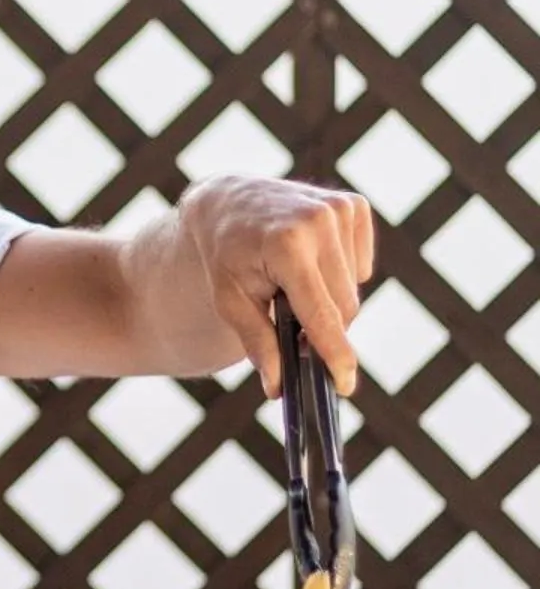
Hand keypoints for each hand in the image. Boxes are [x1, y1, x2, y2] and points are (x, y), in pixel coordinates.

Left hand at [179, 175, 374, 398]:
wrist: (229, 202)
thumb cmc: (227, 255)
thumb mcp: (229, 300)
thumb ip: (257, 342)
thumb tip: (278, 387)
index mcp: (287, 245)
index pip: (321, 314)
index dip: (335, 354)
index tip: (345, 384)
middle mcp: (319, 221)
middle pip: (344, 308)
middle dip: (322, 326)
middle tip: (290, 321)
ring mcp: (340, 208)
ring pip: (353, 289)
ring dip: (329, 298)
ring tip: (293, 282)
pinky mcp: (354, 205)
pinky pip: (360, 266)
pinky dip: (339, 274)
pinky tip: (311, 260)